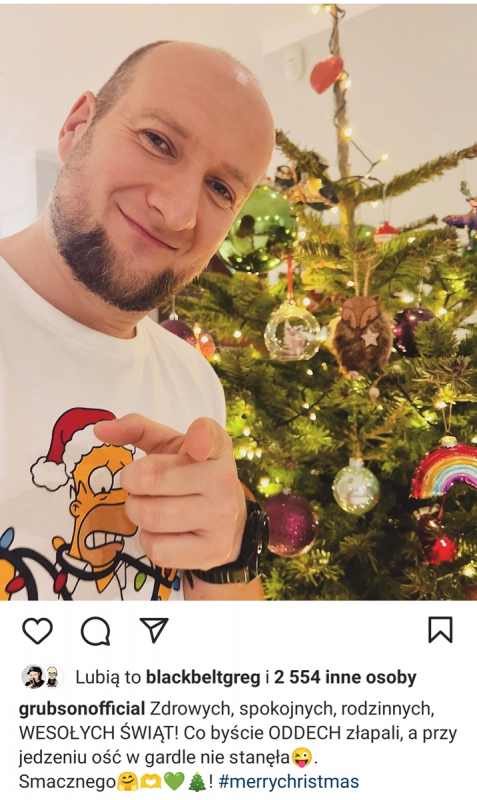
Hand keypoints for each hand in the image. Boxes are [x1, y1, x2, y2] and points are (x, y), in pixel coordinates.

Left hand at [93, 414, 246, 569]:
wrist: (226, 525)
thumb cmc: (190, 477)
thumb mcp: (169, 447)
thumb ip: (138, 429)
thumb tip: (100, 429)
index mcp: (215, 448)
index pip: (208, 436)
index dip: (199, 439)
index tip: (194, 447)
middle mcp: (223, 480)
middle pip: (151, 479)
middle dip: (132, 483)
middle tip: (140, 486)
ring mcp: (220, 518)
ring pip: (151, 516)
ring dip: (137, 512)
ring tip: (150, 507)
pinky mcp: (211, 551)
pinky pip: (157, 548)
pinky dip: (148, 541)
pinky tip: (162, 532)